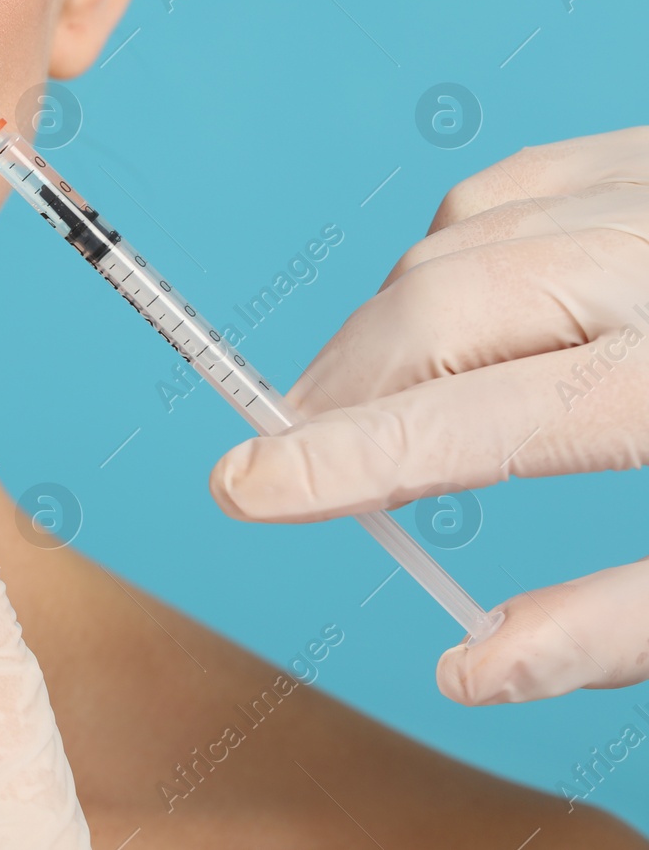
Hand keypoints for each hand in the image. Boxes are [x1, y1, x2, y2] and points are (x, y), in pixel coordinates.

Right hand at [206, 127, 648, 704]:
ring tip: (360, 400)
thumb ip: (624, 620)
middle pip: (440, 305)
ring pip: (458, 237)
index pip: (476, 421)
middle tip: (291, 457)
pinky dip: (447, 250)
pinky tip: (448, 308)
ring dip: (383, 324)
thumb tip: (471, 669)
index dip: (340, 461)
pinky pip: (508, 184)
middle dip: (343, 386)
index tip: (242, 485)